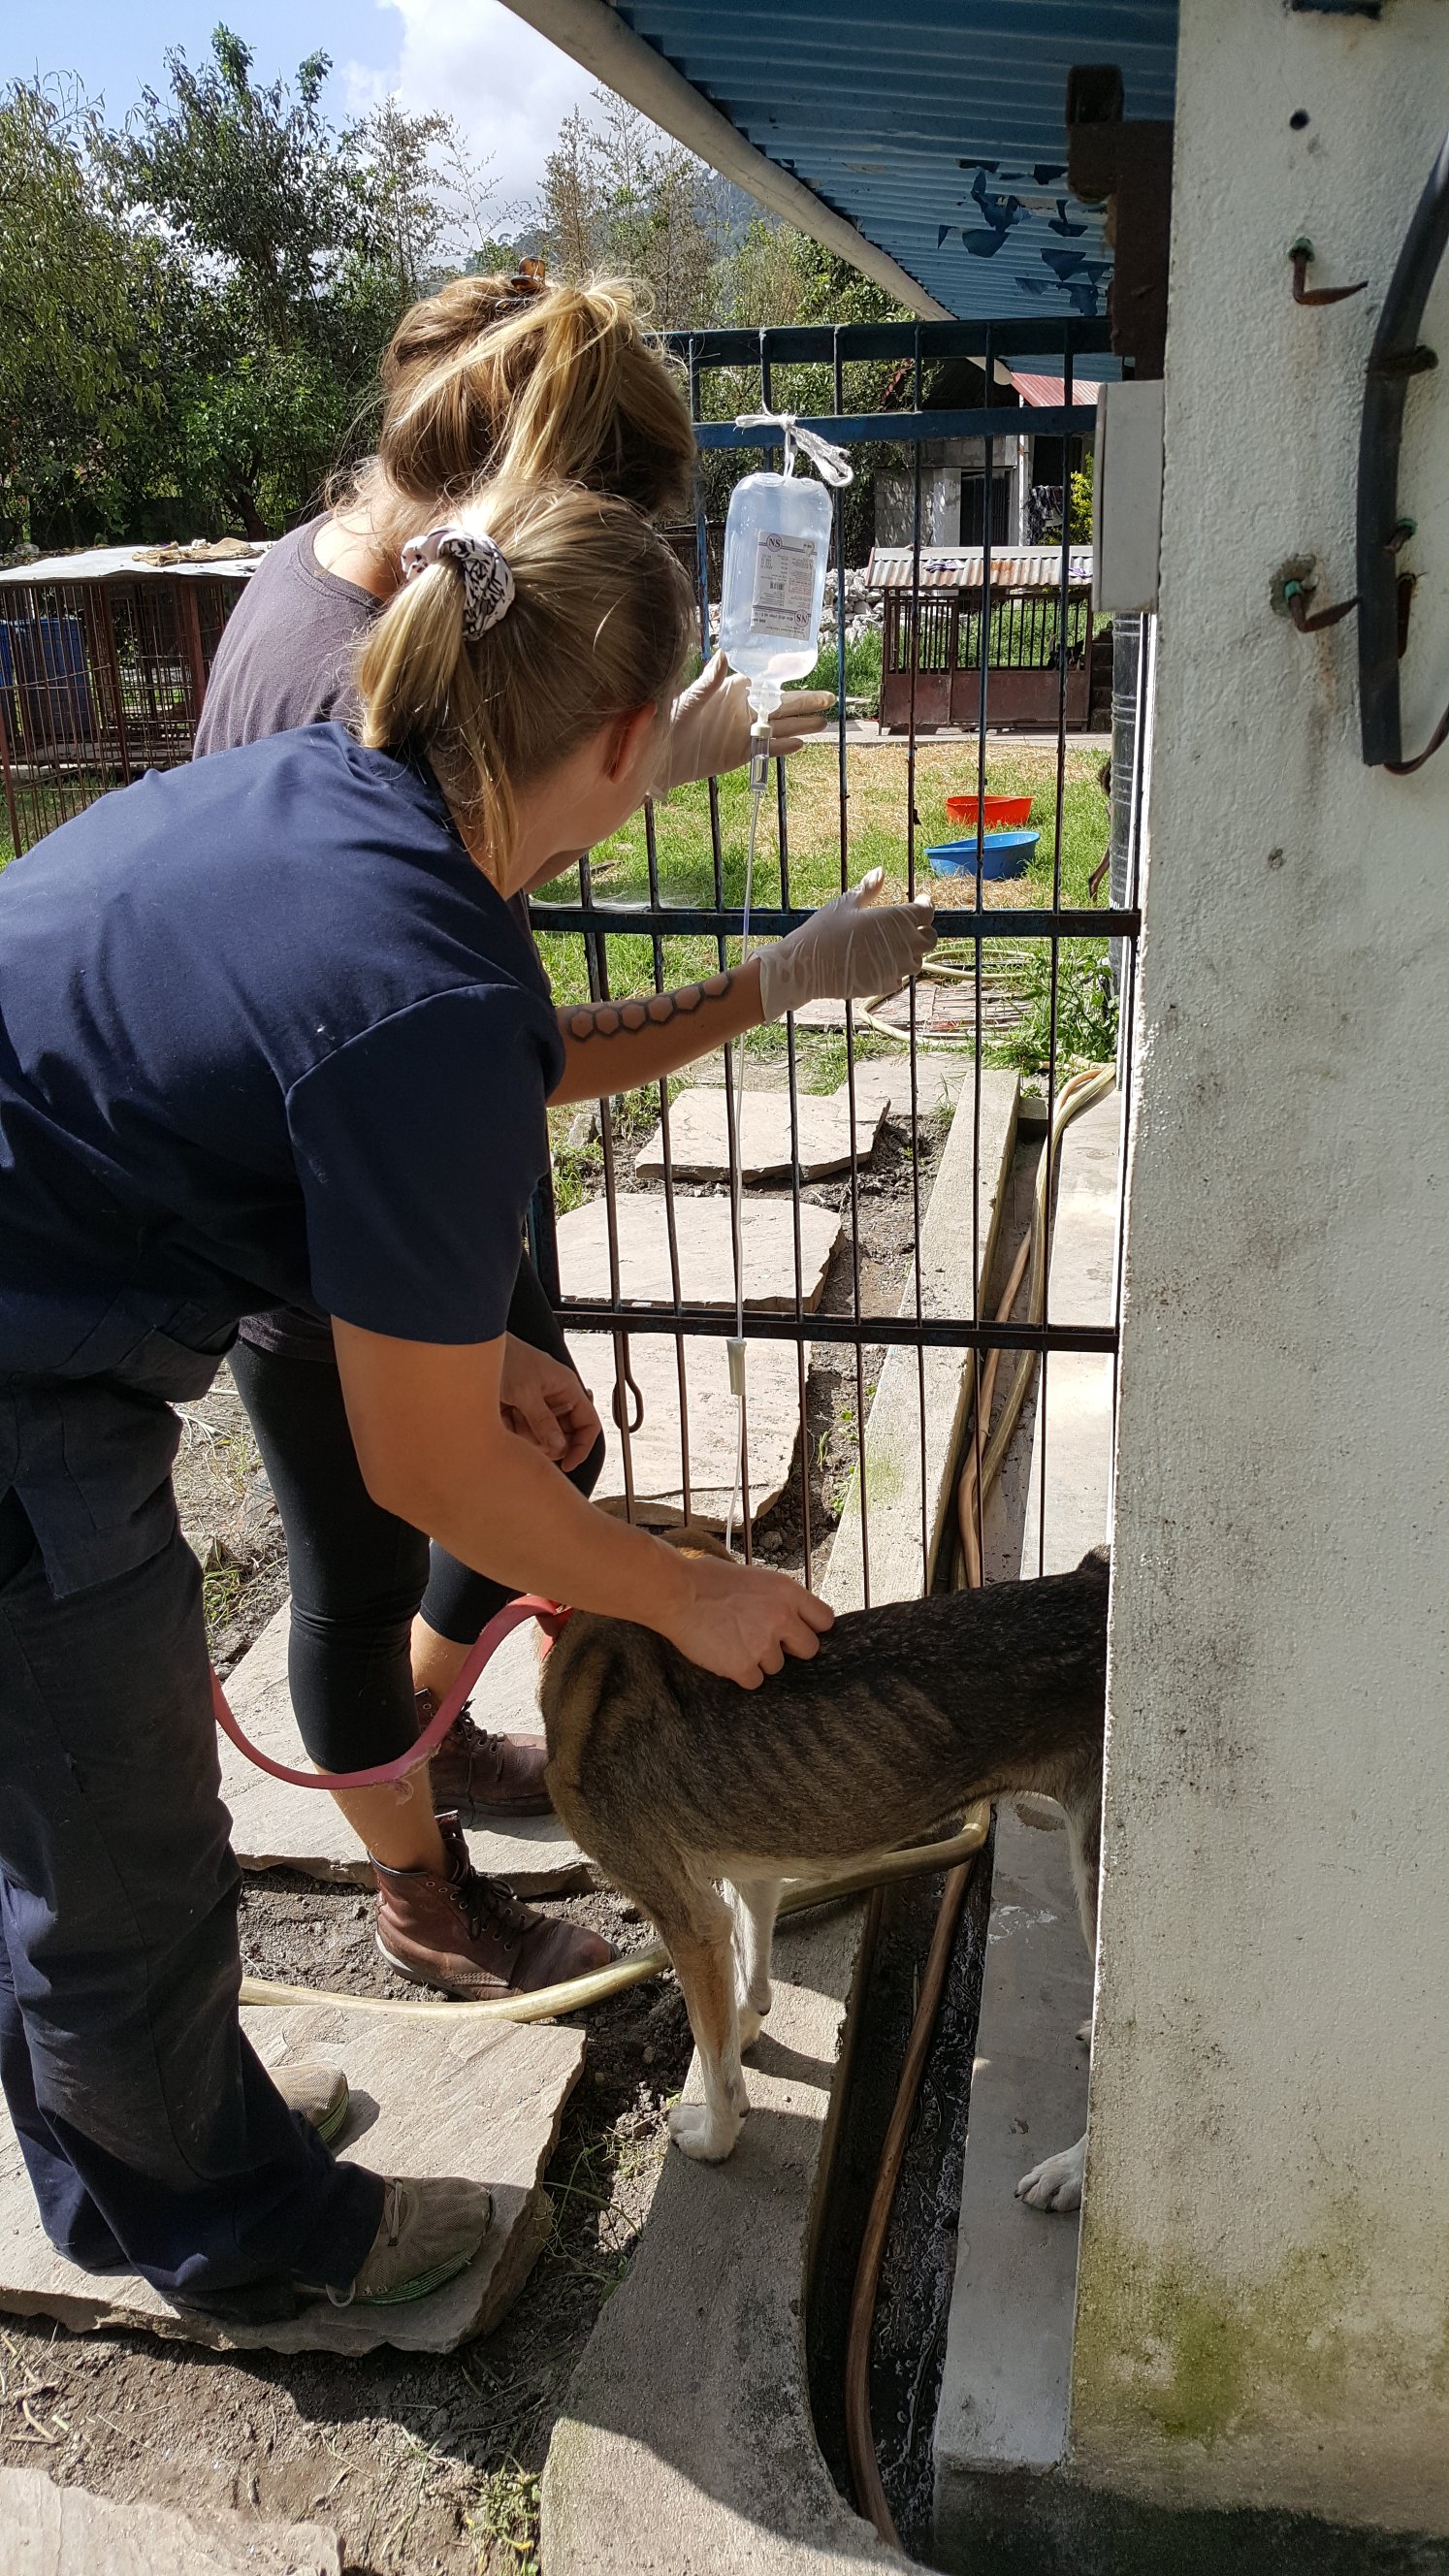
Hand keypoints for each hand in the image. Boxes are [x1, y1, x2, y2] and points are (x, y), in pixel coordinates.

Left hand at [498, 1336, 600, 1472]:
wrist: (474, 1345)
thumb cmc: (504, 1355)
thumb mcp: (525, 1391)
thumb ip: (542, 1421)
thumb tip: (558, 1447)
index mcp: (566, 1388)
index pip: (588, 1423)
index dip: (583, 1446)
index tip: (569, 1463)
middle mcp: (554, 1398)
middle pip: (563, 1435)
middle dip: (547, 1441)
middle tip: (530, 1437)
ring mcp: (535, 1405)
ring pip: (541, 1437)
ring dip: (525, 1435)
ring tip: (511, 1417)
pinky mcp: (517, 1410)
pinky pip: (521, 1433)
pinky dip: (511, 1431)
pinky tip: (501, 1416)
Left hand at [658, 656, 834, 791]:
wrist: (660, 754)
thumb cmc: (670, 718)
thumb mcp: (690, 697)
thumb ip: (709, 680)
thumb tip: (721, 654)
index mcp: (734, 689)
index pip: (768, 682)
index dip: (788, 679)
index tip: (807, 674)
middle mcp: (743, 709)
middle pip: (781, 705)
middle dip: (806, 702)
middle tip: (830, 700)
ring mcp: (744, 732)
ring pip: (780, 727)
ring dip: (802, 725)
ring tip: (824, 723)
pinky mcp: (741, 752)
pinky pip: (767, 748)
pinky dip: (783, 747)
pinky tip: (801, 744)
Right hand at [659, 1549, 833, 1688]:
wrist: (677, 1593)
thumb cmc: (706, 1579)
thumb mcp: (752, 1576)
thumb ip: (776, 1598)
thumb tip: (789, 1615)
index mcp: (786, 1591)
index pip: (824, 1619)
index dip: (811, 1627)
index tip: (799, 1631)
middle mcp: (781, 1617)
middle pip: (809, 1649)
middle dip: (792, 1649)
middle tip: (767, 1641)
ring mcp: (763, 1644)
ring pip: (777, 1667)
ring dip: (760, 1660)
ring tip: (735, 1642)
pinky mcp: (742, 1666)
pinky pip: (754, 1681)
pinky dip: (741, 1674)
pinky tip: (726, 1655)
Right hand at [757, 868, 936, 1020]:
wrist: (806, 966)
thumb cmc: (824, 930)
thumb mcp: (846, 903)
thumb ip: (868, 889)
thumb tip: (880, 871)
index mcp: (896, 919)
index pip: (926, 912)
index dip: (925, 905)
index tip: (920, 902)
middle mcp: (902, 944)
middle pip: (930, 938)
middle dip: (925, 930)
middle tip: (912, 925)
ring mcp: (896, 967)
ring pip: (918, 960)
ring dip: (912, 952)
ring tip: (895, 945)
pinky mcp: (885, 985)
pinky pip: (900, 977)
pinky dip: (896, 969)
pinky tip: (881, 962)